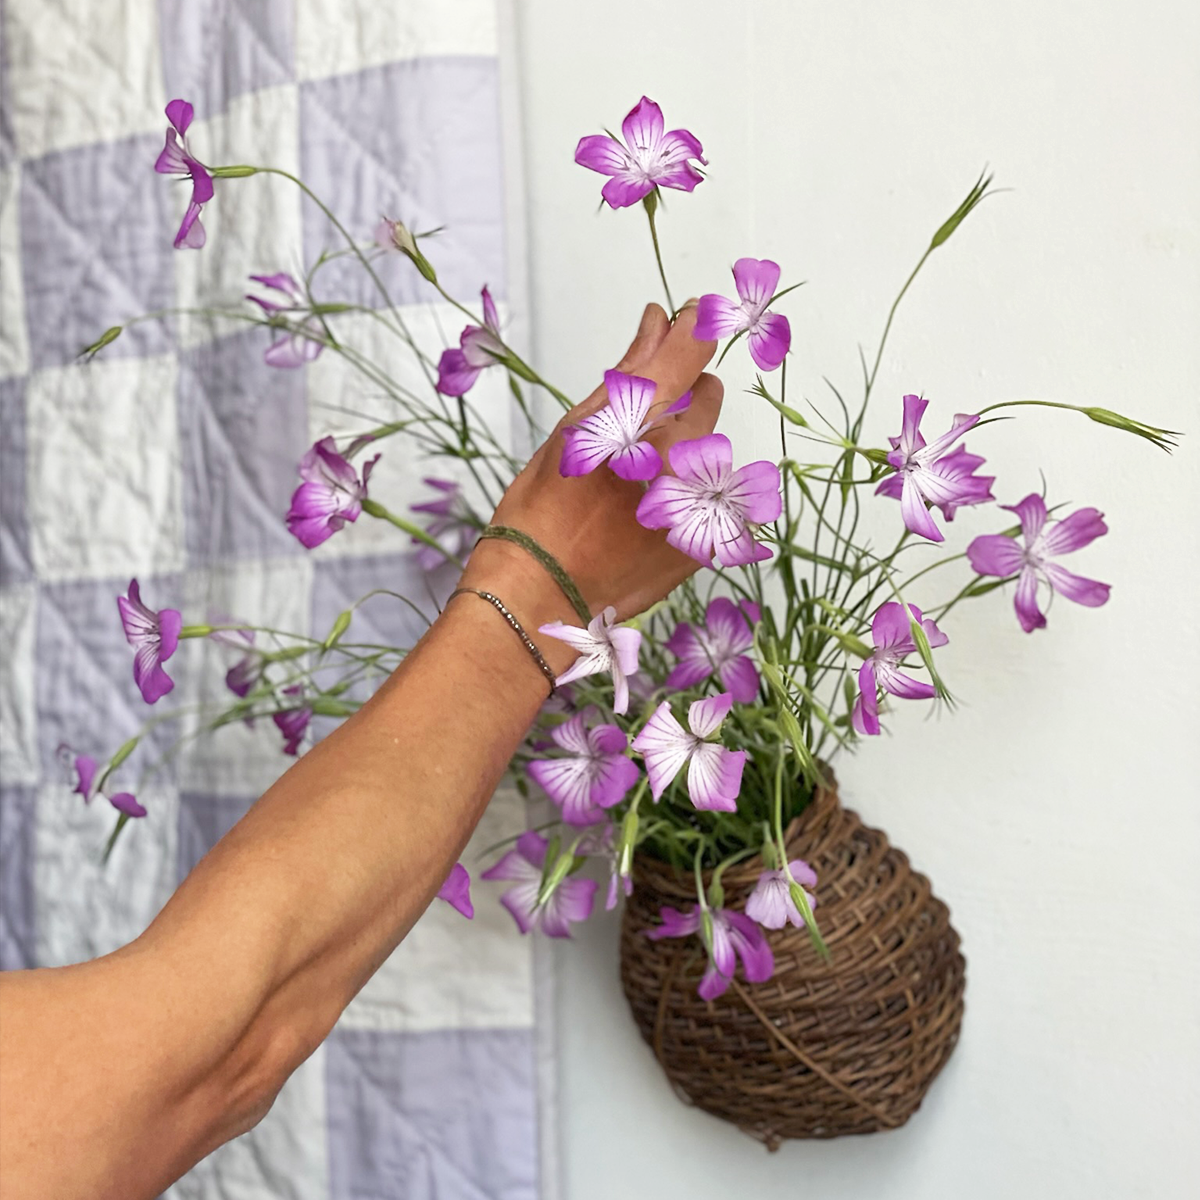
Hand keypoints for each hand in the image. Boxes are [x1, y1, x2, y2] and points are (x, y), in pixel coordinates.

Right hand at [458, 301, 722, 656]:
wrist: (540, 593)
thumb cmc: (541, 511)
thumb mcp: (574, 431)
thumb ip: (629, 374)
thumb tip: (660, 321)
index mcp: (639, 422)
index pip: (691, 351)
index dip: (693, 330)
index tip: (692, 320)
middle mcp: (679, 459)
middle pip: (705, 399)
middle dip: (680, 404)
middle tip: (635, 435)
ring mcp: (699, 502)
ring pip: (710, 450)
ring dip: (684, 455)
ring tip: (636, 487)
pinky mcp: (710, 540)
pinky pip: (714, 497)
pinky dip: (689, 499)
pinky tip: (648, 518)